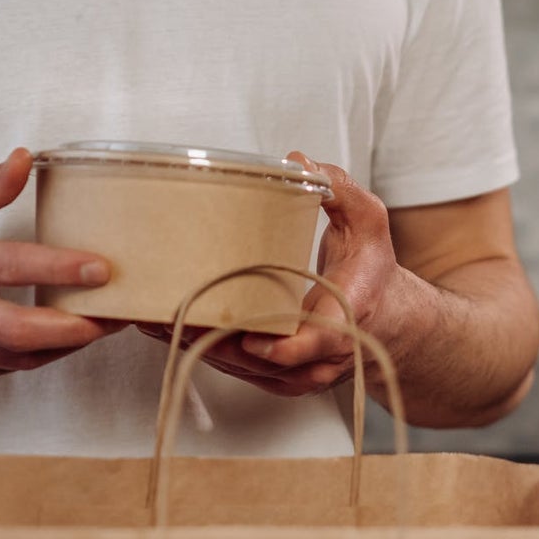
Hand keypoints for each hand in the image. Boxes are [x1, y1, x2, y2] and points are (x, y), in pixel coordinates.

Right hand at [0, 148, 124, 384]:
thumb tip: (25, 162)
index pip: (9, 266)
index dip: (60, 269)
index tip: (102, 268)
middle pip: (16, 331)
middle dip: (74, 327)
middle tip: (116, 314)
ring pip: (15, 358)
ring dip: (65, 346)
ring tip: (103, 325)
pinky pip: (2, 370)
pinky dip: (37, 356)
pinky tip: (64, 338)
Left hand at [141, 153, 425, 399]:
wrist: (385, 320)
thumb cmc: (371, 271)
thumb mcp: (368, 223)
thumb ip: (341, 191)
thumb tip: (299, 161)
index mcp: (344, 322)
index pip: (312, 344)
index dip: (279, 346)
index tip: (250, 335)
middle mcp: (318, 359)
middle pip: (258, 360)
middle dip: (211, 338)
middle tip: (168, 311)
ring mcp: (294, 375)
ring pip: (237, 367)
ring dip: (195, 343)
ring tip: (152, 315)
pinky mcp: (273, 378)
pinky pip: (232, 368)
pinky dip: (199, 348)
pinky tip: (165, 327)